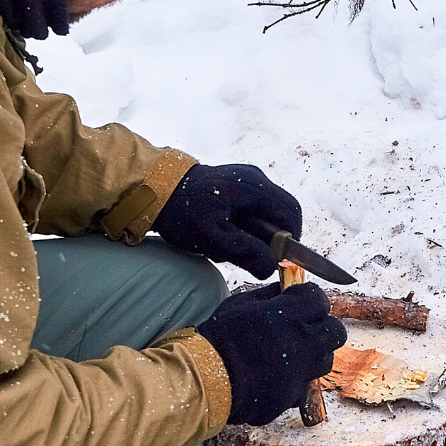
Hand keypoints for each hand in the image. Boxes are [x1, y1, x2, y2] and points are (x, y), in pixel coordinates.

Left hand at [152, 163, 303, 278]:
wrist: (153, 188)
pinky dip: (243, 223)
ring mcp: (245, 178)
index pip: (292, 213)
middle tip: (248, 253)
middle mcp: (255, 178)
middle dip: (269, 237)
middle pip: (281, 212)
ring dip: (254, 232)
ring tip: (228, 242)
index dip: (291, 239)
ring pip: (266, 211)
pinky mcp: (234, 183)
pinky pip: (252, 206)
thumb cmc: (183, 212)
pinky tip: (222, 231)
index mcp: (255, 187)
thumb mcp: (213, 238)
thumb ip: (246, 253)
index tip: (276, 258)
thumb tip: (272, 267)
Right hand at [193, 283, 345, 425]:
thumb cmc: (218, 339)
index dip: (312, 300)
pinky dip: (296, 380)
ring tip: (292, 354)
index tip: (303, 303)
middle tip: (306, 328)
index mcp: (287, 316)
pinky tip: (277, 376)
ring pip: (326, 360)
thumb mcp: (239, 304)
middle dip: (323, 327)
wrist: (205, 381)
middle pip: (335, 331)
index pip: (320, 300)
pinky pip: (305, 385)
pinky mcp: (293, 396)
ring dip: (314, 354)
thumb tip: (285, 288)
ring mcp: (300, 372)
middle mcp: (301, 343)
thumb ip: (268, 295)